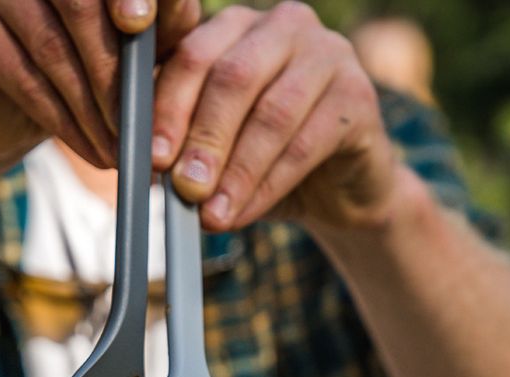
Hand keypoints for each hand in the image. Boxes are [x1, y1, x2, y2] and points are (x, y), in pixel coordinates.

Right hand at [0, 0, 199, 170]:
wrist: (3, 113)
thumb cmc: (79, 75)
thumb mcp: (129, 52)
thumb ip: (158, 32)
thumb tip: (183, 31)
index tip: (143, 25)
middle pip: (82, 6)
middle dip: (116, 75)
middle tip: (140, 127)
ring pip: (55, 49)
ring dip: (94, 110)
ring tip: (120, 151)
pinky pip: (27, 81)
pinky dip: (67, 125)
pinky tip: (93, 152)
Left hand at [151, 2, 397, 231]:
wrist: (335, 192)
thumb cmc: (263, 165)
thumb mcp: (216, 151)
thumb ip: (184, 146)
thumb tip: (149, 171)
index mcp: (237, 28)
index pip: (193, 56)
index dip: (169, 110)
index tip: (152, 161)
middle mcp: (283, 26)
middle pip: (233, 79)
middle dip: (204, 141)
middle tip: (184, 190)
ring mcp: (328, 54)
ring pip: (272, 114)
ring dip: (237, 172)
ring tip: (212, 216)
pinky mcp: (360, 95)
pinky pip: (306, 144)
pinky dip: (268, 186)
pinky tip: (244, 215)